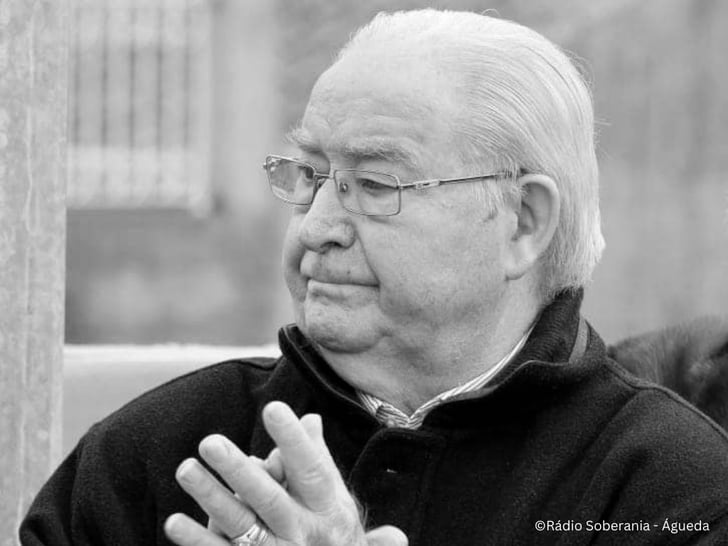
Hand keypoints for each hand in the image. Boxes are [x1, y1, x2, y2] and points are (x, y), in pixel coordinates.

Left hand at [164, 401, 406, 545]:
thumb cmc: (330, 527)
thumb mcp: (333, 494)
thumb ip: (317, 456)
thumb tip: (309, 418)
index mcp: (327, 505)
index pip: (310, 468)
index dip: (293, 439)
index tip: (272, 408)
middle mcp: (304, 531)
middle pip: (269, 499)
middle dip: (238, 471)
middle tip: (210, 442)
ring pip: (241, 526)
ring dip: (211, 498)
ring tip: (186, 469)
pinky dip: (198, 540)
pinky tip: (174, 521)